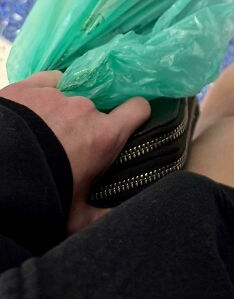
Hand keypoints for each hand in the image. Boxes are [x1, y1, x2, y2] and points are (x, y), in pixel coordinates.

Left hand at [0, 71, 149, 232]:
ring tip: (43, 132)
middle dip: (88, 123)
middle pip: (97, 108)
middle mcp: (86, 109)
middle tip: (69, 145)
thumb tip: (119, 217)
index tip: (128, 123)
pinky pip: (48, 81)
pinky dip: (45, 92)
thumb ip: (101, 215)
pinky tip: (34, 108)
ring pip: (71, 96)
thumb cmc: (40, 199)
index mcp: (104, 136)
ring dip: (63, 111)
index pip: (138, 108)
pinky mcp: (30, 86)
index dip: (135, 115)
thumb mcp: (73, 217)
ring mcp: (57, 94)